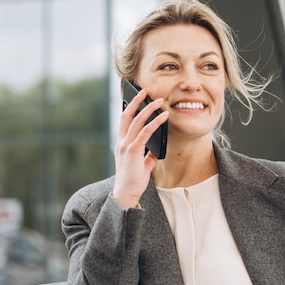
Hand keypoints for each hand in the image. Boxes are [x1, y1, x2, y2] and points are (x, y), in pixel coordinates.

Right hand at [112, 89, 168, 208]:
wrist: (126, 193)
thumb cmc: (133, 180)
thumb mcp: (142, 164)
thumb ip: (148, 155)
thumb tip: (157, 149)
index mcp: (122, 143)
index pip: (124, 120)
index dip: (129, 107)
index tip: (138, 98)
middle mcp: (121, 142)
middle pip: (127, 115)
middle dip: (136, 101)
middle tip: (145, 91)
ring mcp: (126, 145)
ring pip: (137, 120)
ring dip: (149, 108)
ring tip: (159, 101)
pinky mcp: (133, 151)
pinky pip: (145, 132)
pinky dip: (155, 122)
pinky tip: (163, 116)